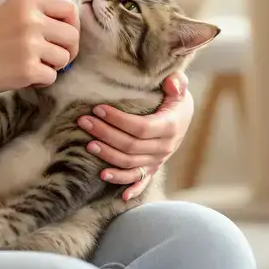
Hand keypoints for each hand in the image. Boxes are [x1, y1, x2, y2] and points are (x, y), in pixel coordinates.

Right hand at [0, 0, 79, 98]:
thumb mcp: (5, 13)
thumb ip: (35, 14)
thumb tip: (68, 26)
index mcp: (26, 0)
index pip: (68, 9)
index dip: (71, 25)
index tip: (63, 36)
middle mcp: (32, 19)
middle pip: (72, 35)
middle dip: (68, 49)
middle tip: (54, 58)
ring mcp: (30, 45)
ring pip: (64, 58)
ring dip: (52, 66)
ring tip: (30, 65)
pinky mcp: (27, 69)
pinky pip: (51, 77)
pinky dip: (40, 80)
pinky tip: (22, 76)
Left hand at [77, 72, 192, 199]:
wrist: (184, 118)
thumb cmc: (175, 99)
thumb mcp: (179, 87)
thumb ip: (177, 81)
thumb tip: (172, 83)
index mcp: (170, 126)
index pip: (141, 127)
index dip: (118, 120)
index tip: (98, 109)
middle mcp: (164, 147)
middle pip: (131, 146)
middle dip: (105, 134)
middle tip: (84, 122)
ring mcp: (158, 160)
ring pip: (130, 163)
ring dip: (108, 156)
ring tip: (88, 145)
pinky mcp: (152, 168)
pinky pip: (140, 181)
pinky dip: (128, 186)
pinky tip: (108, 181)